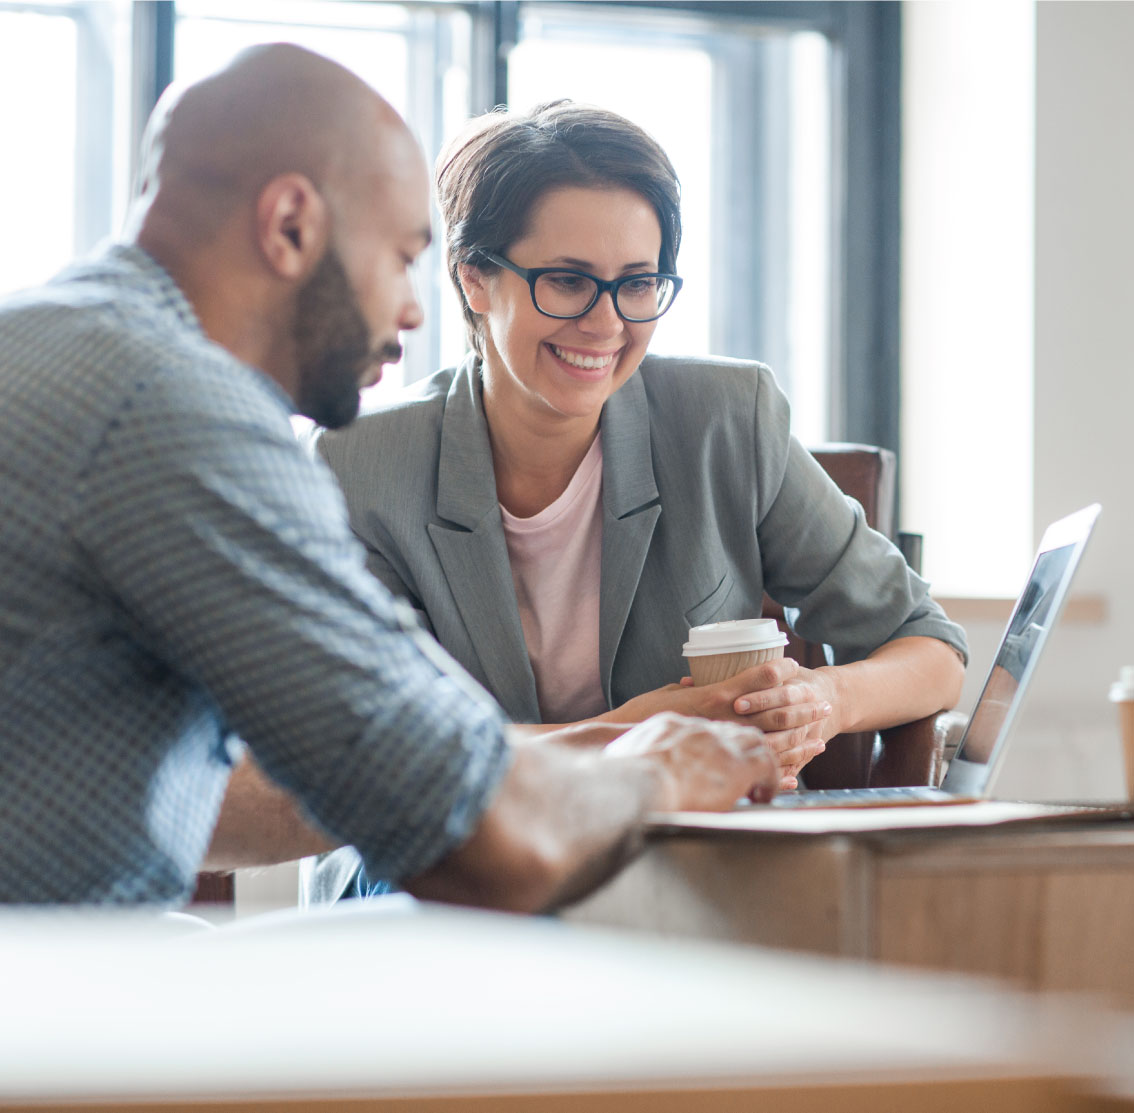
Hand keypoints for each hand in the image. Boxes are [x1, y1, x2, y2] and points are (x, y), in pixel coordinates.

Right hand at [601, 711, 778, 810]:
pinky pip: (768, 765)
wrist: (634, 786)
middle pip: (737, 722)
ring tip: (767, 777)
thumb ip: (634, 739)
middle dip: (752, 736)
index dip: (720, 736)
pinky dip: (773, 779)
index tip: (726, 750)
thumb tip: (628, 735)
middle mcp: (700, 727)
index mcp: (672, 723)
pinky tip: (765, 794)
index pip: (706, 722)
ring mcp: (720, 744)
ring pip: (758, 739)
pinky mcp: (737, 766)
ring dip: (768, 755)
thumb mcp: (621, 747)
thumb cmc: (620, 775)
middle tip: (761, 754)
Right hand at [610, 658, 832, 787]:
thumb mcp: (665, 697)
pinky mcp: (723, 771)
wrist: (628, 752)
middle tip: (823, 706)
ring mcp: (727, 747)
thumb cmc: (640, 720)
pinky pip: (759, 774)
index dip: (781, 671)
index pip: (760, 677)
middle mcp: (727, 719)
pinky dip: (779, 774)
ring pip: (775, 743)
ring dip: (800, 741)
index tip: (795, 667)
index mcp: (715, 695)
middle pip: (777, 711)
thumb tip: (691, 682)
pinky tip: (794, 777)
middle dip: (803, 709)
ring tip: (820, 742)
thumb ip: (684, 690)